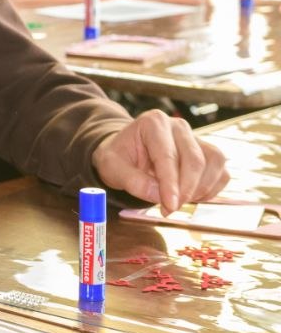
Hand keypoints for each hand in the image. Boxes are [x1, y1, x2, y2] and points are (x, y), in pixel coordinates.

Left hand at [91, 109, 228, 214]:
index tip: (170, 206)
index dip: (171, 184)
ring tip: (178, 202)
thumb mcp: (112, 168)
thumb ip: (133, 181)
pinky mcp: (208, 153)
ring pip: (213, 164)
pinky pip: (221, 172)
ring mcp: (197, 138)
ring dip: (200, 190)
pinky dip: (211, 190)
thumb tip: (159, 195)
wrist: (127, 152)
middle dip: (185, 190)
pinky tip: (191, 197)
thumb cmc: (119, 157)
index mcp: (153, 123)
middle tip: (170, 209)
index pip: (167, 156)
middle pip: (195, 160)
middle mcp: (179, 126)